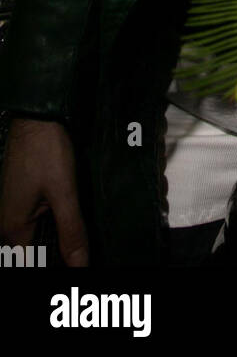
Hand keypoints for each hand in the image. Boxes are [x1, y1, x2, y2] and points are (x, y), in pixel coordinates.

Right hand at [0, 117, 88, 265]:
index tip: (76, 266)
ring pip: (36, 238)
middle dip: (56, 256)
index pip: (32, 265)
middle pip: (33, 254)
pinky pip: (36, 222)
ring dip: (56, 241)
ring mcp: (14, 210)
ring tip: (79, 244)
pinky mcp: (23, 198)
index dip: (56, 267)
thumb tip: (79, 265)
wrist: (36, 117)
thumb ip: (71, 232)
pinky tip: (70, 222)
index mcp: (13, 229)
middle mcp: (8, 223)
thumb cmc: (45, 150)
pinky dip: (53, 225)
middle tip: (80, 255)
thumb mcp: (64, 193)